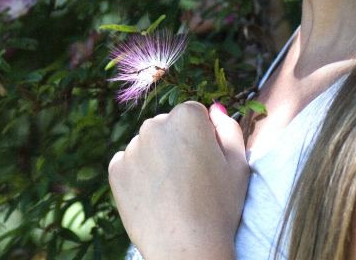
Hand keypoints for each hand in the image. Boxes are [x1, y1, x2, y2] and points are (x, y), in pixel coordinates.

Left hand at [108, 101, 249, 259]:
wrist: (185, 248)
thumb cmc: (219, 208)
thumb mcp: (239, 166)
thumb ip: (229, 130)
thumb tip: (215, 110)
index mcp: (187, 117)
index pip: (194, 114)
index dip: (203, 137)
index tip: (207, 162)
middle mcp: (154, 125)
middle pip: (167, 127)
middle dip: (177, 144)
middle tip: (190, 180)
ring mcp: (132, 147)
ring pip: (147, 145)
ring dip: (157, 159)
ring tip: (172, 192)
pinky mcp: (116, 169)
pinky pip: (128, 163)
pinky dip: (138, 175)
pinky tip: (154, 197)